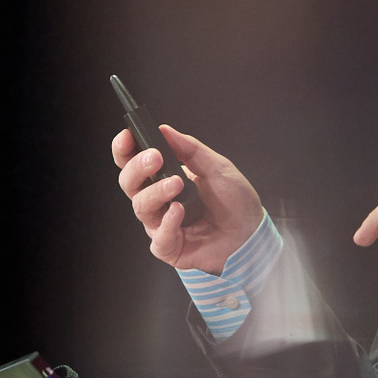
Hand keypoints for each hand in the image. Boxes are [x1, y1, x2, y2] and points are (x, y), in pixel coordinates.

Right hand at [111, 123, 262, 274]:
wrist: (252, 234)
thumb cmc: (235, 202)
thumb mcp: (217, 167)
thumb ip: (190, 150)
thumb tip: (165, 130)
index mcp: (164, 178)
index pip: (133, 162)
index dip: (125, 149)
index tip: (127, 136)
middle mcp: (158, 201)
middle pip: (129, 183)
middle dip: (137, 168)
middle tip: (154, 158)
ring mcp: (161, 225)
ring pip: (141, 207)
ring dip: (155, 192)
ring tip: (176, 184)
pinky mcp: (170, 248)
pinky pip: (158, 237)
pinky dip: (167, 223)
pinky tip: (179, 211)